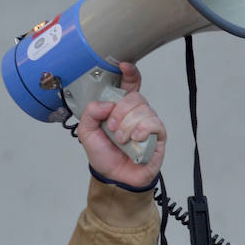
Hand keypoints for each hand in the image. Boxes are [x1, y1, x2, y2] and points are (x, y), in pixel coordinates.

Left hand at [77, 62, 165, 187]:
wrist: (114, 178)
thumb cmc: (104, 155)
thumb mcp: (87, 132)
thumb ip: (90, 113)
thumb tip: (106, 104)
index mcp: (120, 108)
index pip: (130, 84)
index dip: (130, 73)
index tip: (124, 66)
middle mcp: (136, 113)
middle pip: (136, 97)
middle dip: (121, 111)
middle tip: (112, 127)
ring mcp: (148, 124)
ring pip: (143, 110)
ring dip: (128, 125)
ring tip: (121, 140)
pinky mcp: (158, 136)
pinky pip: (154, 124)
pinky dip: (142, 130)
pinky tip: (134, 139)